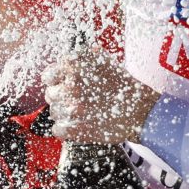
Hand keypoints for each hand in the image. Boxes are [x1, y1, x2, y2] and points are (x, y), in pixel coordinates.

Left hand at [43, 50, 158, 143]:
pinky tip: (79, 123)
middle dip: (61, 96)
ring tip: (82, 111)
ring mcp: (72, 110)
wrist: (140, 109)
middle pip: (50, 94)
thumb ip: (78, 58)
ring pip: (54, 112)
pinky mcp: (75, 130)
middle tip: (77, 98)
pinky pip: (57, 129)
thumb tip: (61, 64)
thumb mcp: (101, 59)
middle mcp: (70, 86)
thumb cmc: (122, 83)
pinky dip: (66, 128)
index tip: (64, 84)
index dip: (57, 80)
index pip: (48, 75)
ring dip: (65, 112)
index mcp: (74, 66)